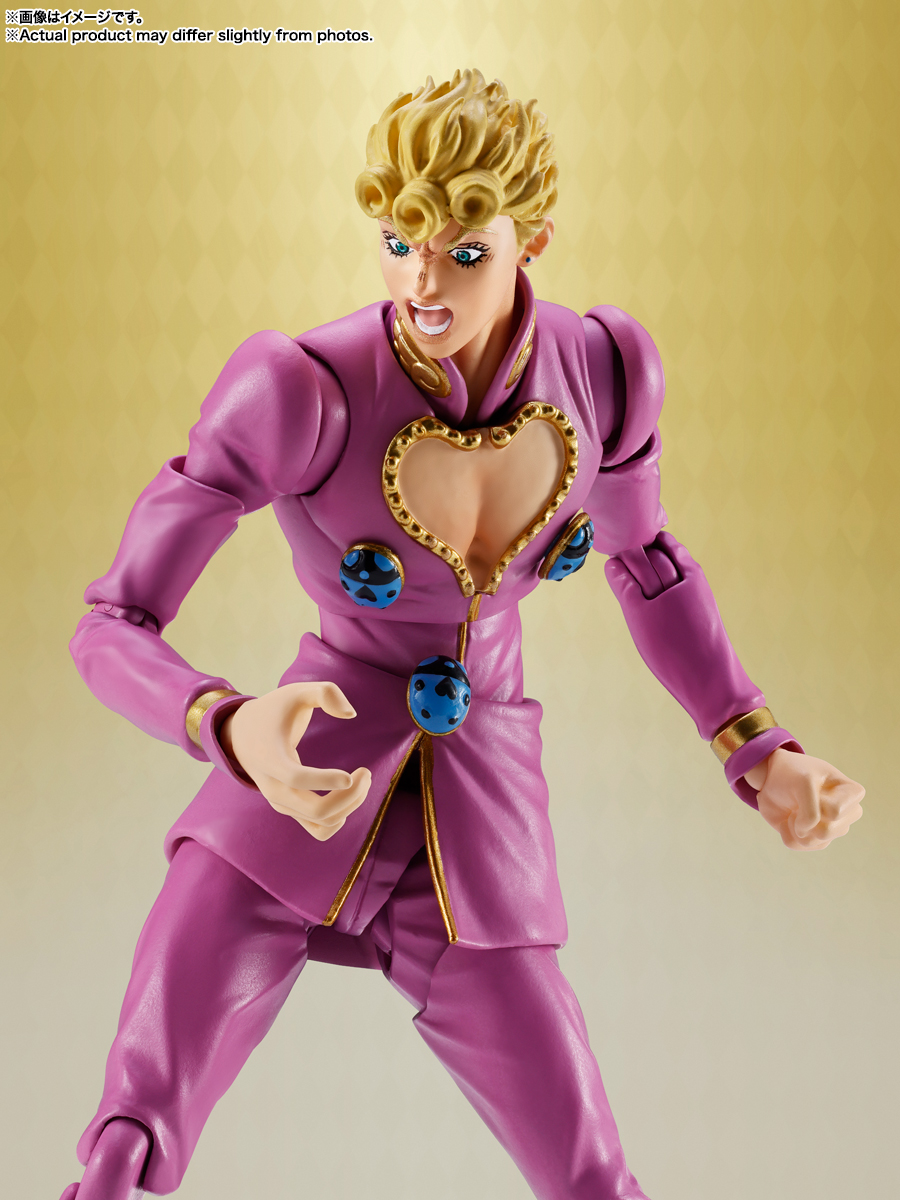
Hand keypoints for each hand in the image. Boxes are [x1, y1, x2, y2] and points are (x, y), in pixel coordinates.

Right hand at [220, 682, 371, 840]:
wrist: (241, 734)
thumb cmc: (274, 710)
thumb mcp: (296, 691)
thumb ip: (325, 692)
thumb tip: (351, 714)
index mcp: (271, 758)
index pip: (296, 779)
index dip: (325, 780)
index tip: (351, 773)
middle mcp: (274, 788)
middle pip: (315, 810)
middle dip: (350, 797)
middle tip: (365, 773)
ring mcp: (281, 803)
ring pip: (321, 822)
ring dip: (349, 806)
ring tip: (361, 780)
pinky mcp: (290, 810)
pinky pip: (318, 830)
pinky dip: (338, 820)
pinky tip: (348, 796)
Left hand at [746, 748, 863, 850]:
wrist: (771, 778)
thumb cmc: (792, 773)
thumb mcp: (803, 782)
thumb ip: (811, 811)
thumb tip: (805, 835)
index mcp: (853, 793)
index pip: (835, 812)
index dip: (817, 802)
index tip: (813, 787)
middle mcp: (847, 813)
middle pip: (828, 831)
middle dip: (806, 817)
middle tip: (801, 800)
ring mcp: (832, 827)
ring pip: (816, 841)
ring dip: (795, 825)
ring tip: (795, 808)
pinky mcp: (816, 838)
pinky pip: (801, 846)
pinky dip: (787, 832)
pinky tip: (787, 819)